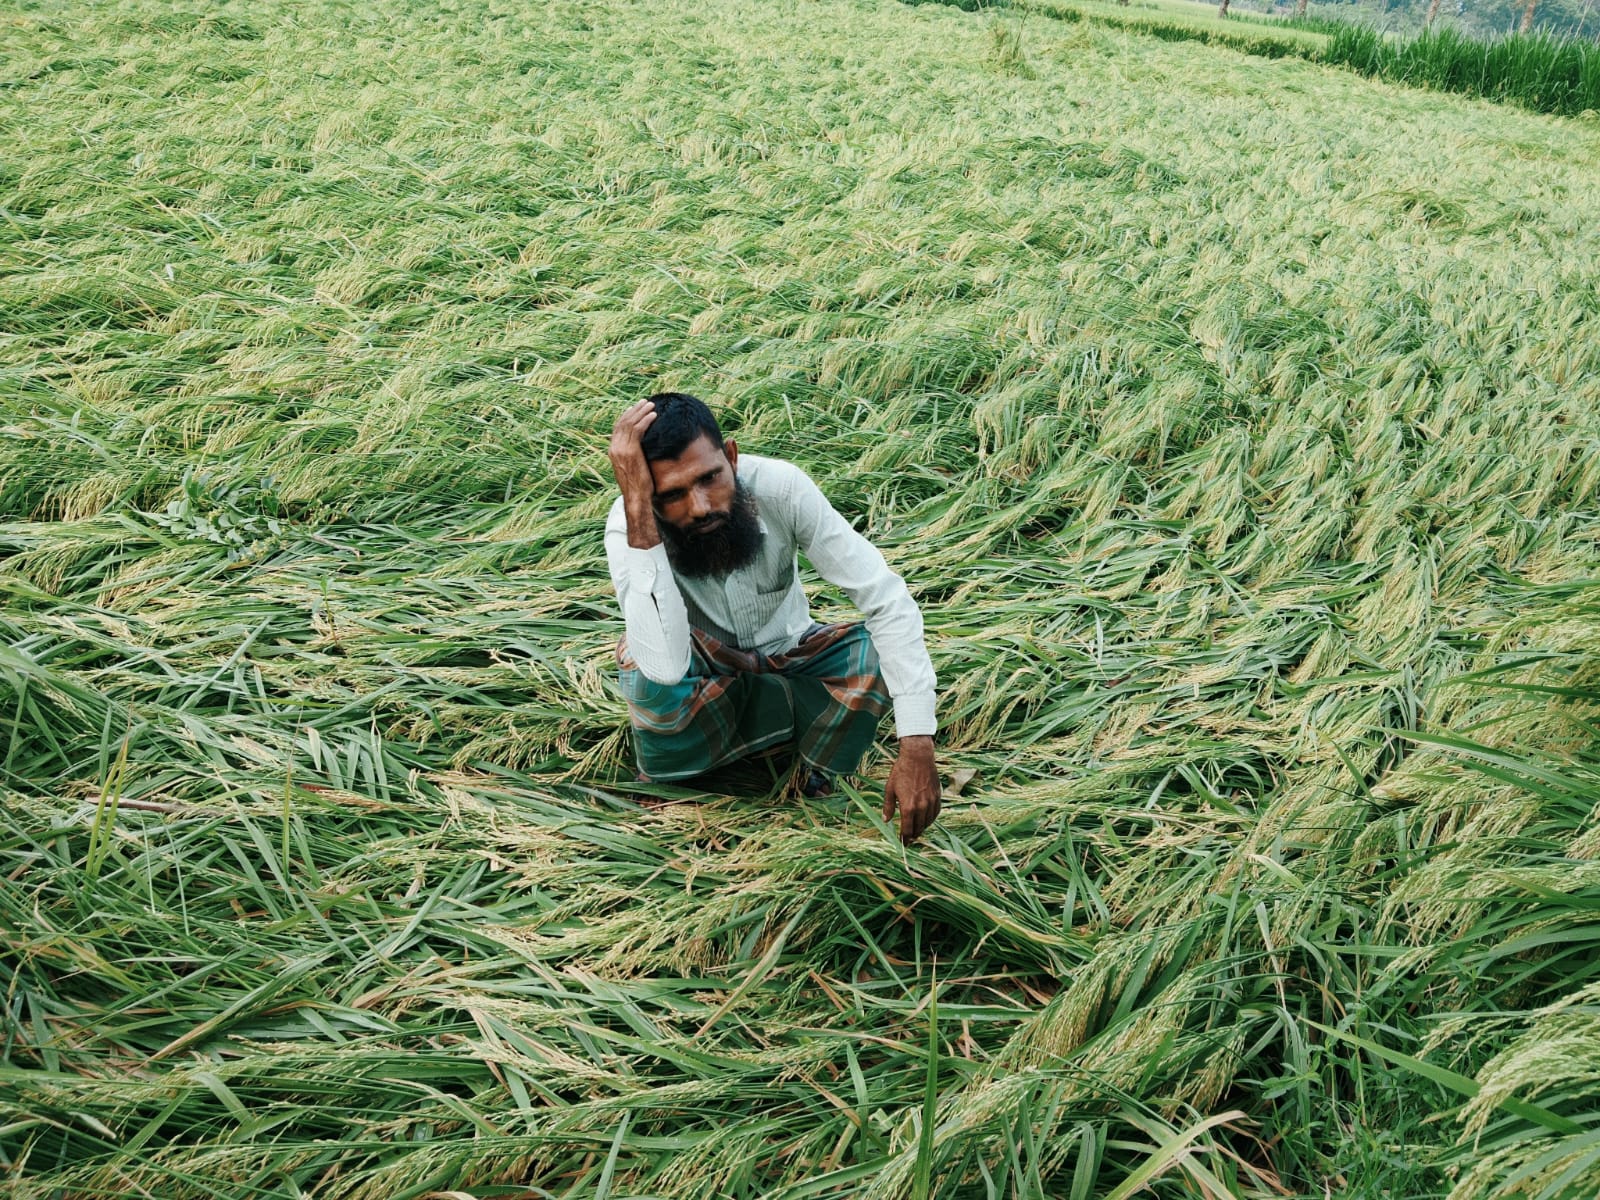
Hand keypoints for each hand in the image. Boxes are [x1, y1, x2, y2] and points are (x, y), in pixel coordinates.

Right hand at [609, 399, 659, 548]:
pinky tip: (654, 415)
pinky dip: (646, 420)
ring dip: (641, 412)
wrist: (636, 497)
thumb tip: (642, 451)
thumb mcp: (632, 468)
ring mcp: (621, 449)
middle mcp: (614, 448)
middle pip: (623, 422)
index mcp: (613, 451)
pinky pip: (638, 430)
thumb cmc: (638, 487)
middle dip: (634, 410)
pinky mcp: (631, 451)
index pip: (618, 428)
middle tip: (645, 402)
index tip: (637, 409)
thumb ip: (633, 457)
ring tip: (651, 405)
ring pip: (630, 423)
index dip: (627, 416)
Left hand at [884, 735, 939, 843]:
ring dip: (922, 828)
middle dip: (913, 835)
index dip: (905, 839)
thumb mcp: (889, 788)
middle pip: (919, 828)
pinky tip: (926, 819)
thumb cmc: (901, 771)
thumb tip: (886, 820)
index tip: (903, 844)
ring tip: (917, 830)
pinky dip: (931, 819)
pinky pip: (935, 813)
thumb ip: (888, 806)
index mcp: (908, 807)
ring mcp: (931, 802)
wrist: (918, 757)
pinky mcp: (937, 796)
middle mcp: (921, 807)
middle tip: (909, 839)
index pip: (907, 830)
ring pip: (928, 822)